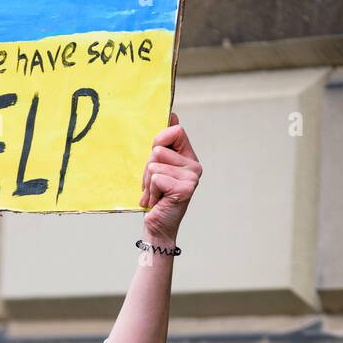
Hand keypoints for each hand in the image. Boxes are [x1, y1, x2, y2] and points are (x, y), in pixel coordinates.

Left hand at [140, 111, 201, 241]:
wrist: (158, 227)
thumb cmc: (156, 196)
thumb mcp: (156, 167)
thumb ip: (163, 144)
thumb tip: (171, 115)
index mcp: (189, 157)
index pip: (175, 131)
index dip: (159, 140)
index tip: (156, 157)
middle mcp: (194, 165)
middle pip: (158, 149)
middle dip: (147, 168)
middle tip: (153, 185)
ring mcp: (192, 177)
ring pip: (154, 164)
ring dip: (148, 182)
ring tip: (155, 194)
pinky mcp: (185, 188)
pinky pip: (156, 178)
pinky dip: (151, 191)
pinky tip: (158, 200)